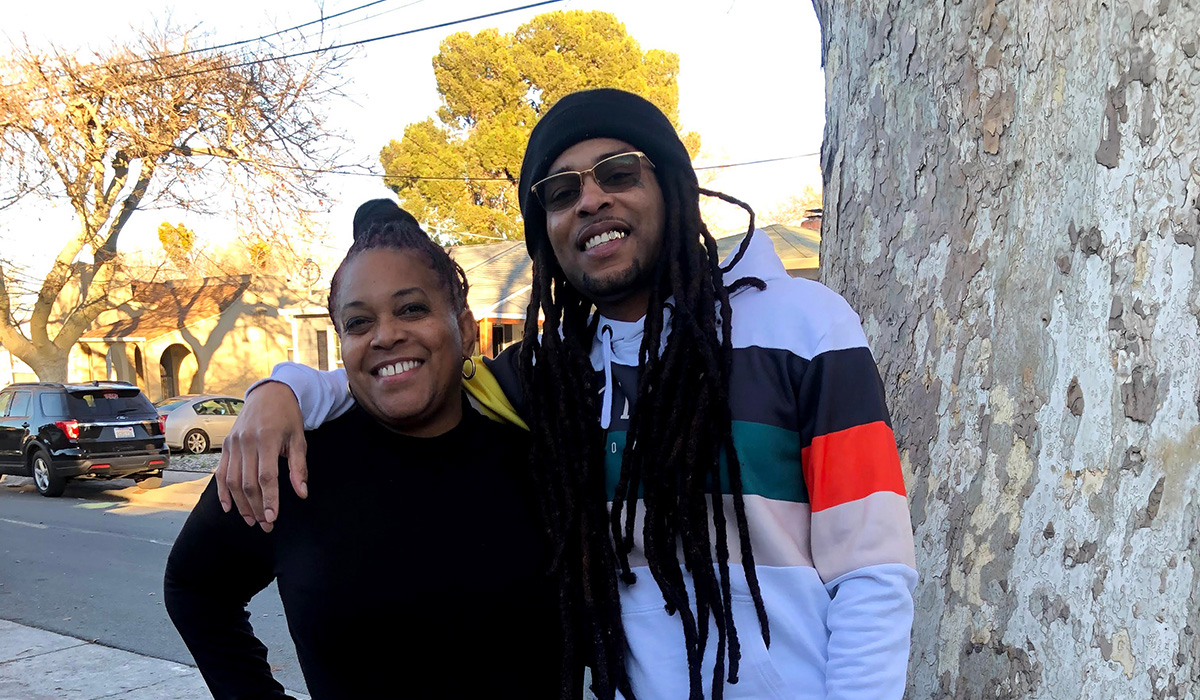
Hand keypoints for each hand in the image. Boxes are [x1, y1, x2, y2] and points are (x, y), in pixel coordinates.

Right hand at [216, 381, 307, 531]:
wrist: (268, 393)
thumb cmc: (287, 416)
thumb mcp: (299, 438)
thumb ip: (299, 467)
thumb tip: (301, 493)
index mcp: (266, 439)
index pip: (266, 477)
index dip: (269, 499)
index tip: (273, 518)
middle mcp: (246, 442)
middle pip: (247, 483)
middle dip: (256, 507)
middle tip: (266, 525)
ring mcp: (232, 444)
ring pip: (232, 481)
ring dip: (241, 504)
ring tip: (251, 520)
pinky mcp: (226, 446)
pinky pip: (221, 473)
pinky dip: (223, 492)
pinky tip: (229, 508)